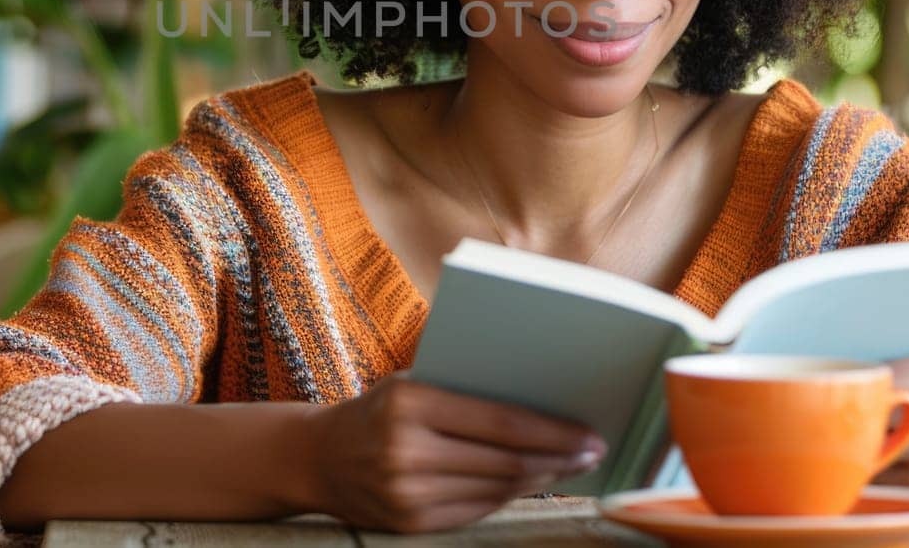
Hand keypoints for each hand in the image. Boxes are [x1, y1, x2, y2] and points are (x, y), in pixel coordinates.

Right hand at [296, 372, 606, 533]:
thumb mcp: (411, 383)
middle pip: (505, 460)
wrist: (316, 458)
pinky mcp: (409, 524)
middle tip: (593, 451)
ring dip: (541, 479)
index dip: (551, 430)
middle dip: (558, 457)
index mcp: (409, 403)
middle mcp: (406, 451)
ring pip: (496, 489)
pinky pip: (476, 511)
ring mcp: (407, 494)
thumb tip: (541, 402)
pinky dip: (510, 496)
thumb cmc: (377, 411)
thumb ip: (464, 392)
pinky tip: (532, 483)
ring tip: (571, 466)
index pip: (499, 421)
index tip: (588, 433)